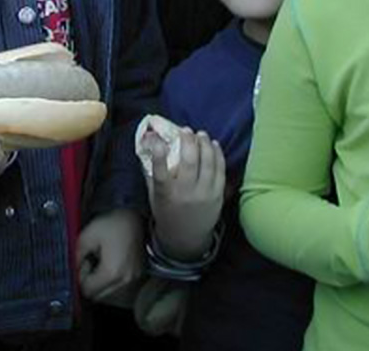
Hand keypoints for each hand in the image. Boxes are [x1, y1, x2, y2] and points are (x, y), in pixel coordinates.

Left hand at [77, 209, 144, 301]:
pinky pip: (118, 286)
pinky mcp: (137, 275)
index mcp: (111, 273)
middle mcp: (125, 280)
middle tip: (90, 261)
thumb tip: (70, 270)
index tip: (84, 261)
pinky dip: (110, 280)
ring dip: (100, 282)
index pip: (88, 290)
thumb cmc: (113, 224)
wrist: (135, 216)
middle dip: (90, 282)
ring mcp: (133, 279)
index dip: (81, 277)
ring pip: (108, 293)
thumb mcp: (87, 236)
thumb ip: (76, 256)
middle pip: (98, 295)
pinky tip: (110, 262)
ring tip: (100, 261)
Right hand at [144, 129, 224, 259]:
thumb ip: (152, 173)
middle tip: (186, 130)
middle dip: (188, 142)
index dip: (158, 154)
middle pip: (189, 163)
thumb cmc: (167, 212)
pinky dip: (218, 155)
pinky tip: (214, 145)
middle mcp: (185, 194)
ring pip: (207, 163)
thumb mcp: (154, 196)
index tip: (157, 138)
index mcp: (165, 194)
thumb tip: (149, 145)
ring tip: (201, 134)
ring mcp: (204, 194)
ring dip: (205, 145)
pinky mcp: (218, 195)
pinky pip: (220, 170)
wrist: (187, 238)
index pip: (160, 172)